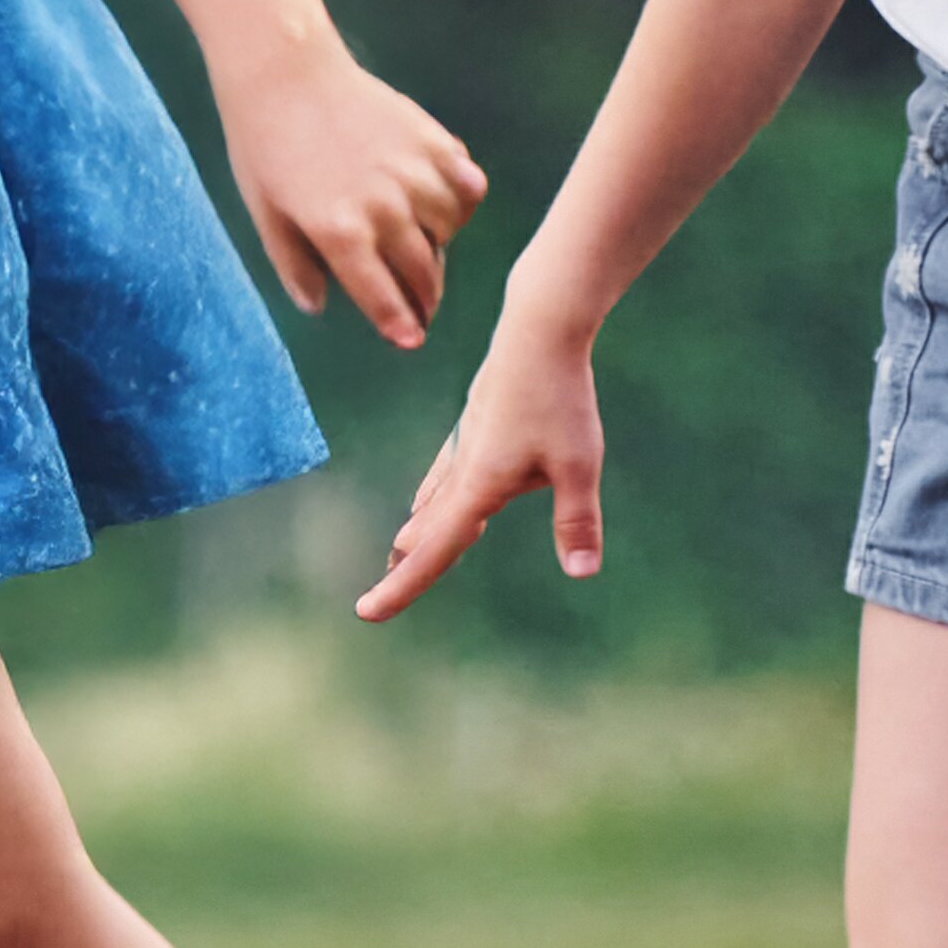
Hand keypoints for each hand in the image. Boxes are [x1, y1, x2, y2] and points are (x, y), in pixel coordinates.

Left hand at [222, 44, 489, 346]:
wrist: (286, 74)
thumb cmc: (263, 146)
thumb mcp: (265, 214)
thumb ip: (295, 265)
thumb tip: (319, 306)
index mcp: (340, 232)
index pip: (381, 296)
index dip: (399, 324)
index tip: (411, 341)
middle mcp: (386, 209)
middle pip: (422, 273)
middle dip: (423, 299)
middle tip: (420, 310)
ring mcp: (416, 174)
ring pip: (448, 233)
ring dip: (437, 248)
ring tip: (418, 250)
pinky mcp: (437, 143)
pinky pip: (466, 189)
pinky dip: (457, 204)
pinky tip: (438, 207)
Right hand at [355, 319, 602, 619]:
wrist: (536, 333)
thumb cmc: (559, 398)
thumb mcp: (579, 464)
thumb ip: (576, 520)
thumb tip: (582, 574)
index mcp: (477, 487)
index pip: (434, 550)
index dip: (402, 587)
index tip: (365, 614)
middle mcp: (461, 472)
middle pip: (426, 530)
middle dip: (406, 566)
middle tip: (377, 602)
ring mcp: (462, 448)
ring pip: (431, 501)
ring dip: (418, 532)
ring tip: (399, 552)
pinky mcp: (471, 429)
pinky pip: (443, 475)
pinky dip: (431, 498)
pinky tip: (425, 497)